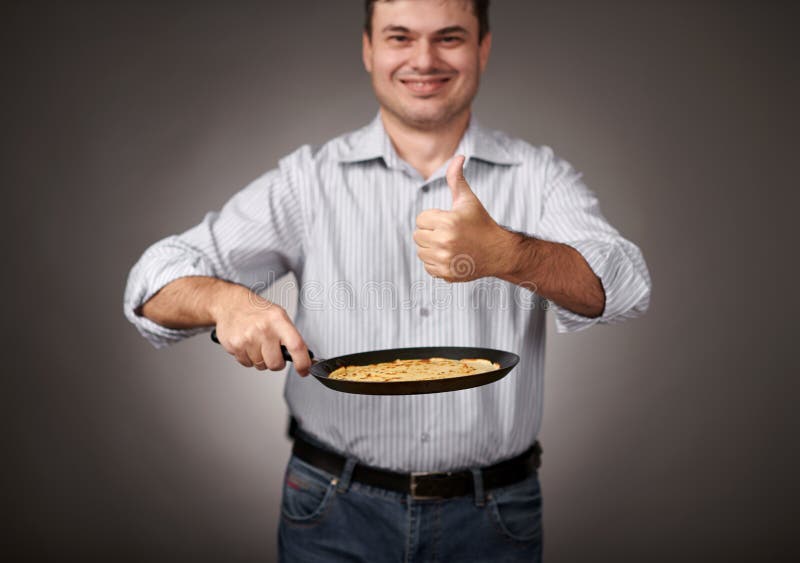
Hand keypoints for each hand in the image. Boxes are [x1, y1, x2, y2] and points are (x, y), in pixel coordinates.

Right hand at [211, 286, 312, 375]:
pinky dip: (248, 358)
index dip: (302, 363)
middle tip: (272, 351)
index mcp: (278, 320)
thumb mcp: (278, 316)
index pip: (296, 346)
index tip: (304, 370)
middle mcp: (263, 328)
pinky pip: (246, 363)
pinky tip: (247, 344)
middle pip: (275, 363)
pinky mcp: (235, 345)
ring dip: (261, 359)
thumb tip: (304, 356)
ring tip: (257, 343)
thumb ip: (290, 336)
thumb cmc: (257, 310)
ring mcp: (248, 338)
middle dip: (276, 362)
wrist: (231, 304)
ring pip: (260, 365)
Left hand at [413, 155, 509, 281]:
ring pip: (421, 252)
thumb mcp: (469, 200)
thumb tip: (458, 156)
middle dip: (431, 232)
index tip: (448, 220)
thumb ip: (457, 179)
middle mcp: (445, 242)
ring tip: (450, 244)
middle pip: (418, 236)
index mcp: (448, 222)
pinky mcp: (445, 274)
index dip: (433, 218)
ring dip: (431, 248)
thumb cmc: (481, 223)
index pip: (421, 219)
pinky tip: (451, 256)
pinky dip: (435, 262)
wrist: (498, 252)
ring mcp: (445, 260)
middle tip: (450, 233)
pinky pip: (427, 267)